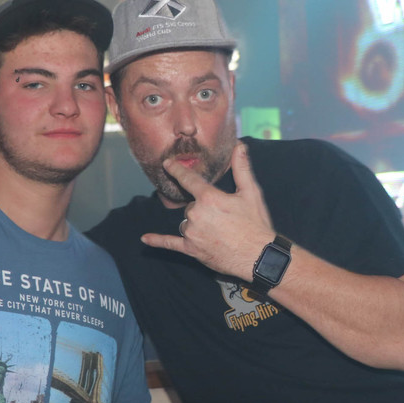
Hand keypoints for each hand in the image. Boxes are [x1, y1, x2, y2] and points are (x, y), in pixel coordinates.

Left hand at [141, 142, 274, 280]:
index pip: (188, 179)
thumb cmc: (255, 224)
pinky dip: (157, 241)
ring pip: (186, 223)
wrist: (258, 256)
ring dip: (196, 225)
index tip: (167, 163)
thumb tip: (239, 146)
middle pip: (191, 206)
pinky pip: (170, 243)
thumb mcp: (251, 193)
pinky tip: (145, 239)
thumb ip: (242, 168)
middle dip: (203, 209)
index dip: (177, 170)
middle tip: (225, 219)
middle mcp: (196, 214)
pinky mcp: (191, 249)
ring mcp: (192, 233)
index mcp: (209, 198)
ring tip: (219, 232)